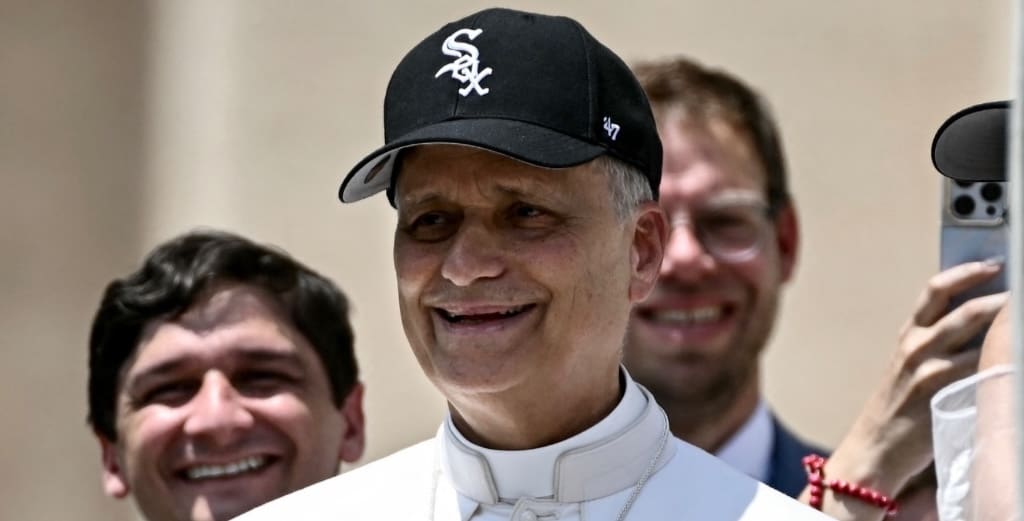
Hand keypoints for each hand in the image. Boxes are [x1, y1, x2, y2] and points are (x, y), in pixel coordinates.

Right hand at [800, 261, 1005, 519]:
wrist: (875, 451)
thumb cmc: (899, 412)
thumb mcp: (912, 369)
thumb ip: (939, 344)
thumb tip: (983, 322)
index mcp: (908, 336)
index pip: (935, 290)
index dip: (966, 272)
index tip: (993, 263)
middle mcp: (915, 346)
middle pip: (958, 304)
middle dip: (992, 290)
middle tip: (1016, 282)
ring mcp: (927, 368)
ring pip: (973, 332)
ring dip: (1003, 321)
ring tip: (1018, 315)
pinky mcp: (940, 393)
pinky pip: (980, 368)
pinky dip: (1001, 360)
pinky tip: (1011, 360)